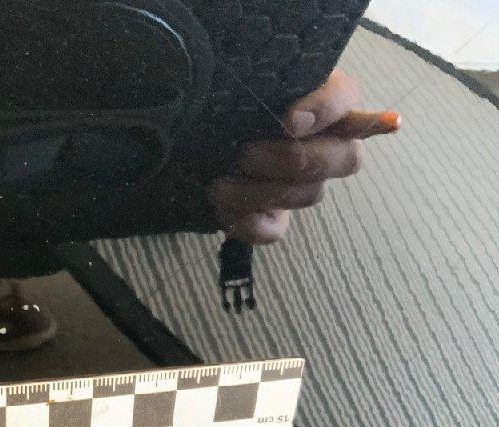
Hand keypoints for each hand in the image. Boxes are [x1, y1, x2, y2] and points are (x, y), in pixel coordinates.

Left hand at [207, 69, 363, 244]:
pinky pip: (276, 231)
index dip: (325, 110)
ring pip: (307, 195)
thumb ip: (261, 79)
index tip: (289, 121)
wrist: (196, 141)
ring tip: (219, 185)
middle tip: (247, 155)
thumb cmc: (227, 101)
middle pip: (345, 159)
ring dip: (260, 192)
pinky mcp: (277, 217)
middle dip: (293, 159)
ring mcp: (305, 185)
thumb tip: (281, 102)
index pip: (345, 98)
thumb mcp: (242, 81)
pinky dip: (252, 225)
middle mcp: (326, 144)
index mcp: (323, 101)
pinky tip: (228, 216)